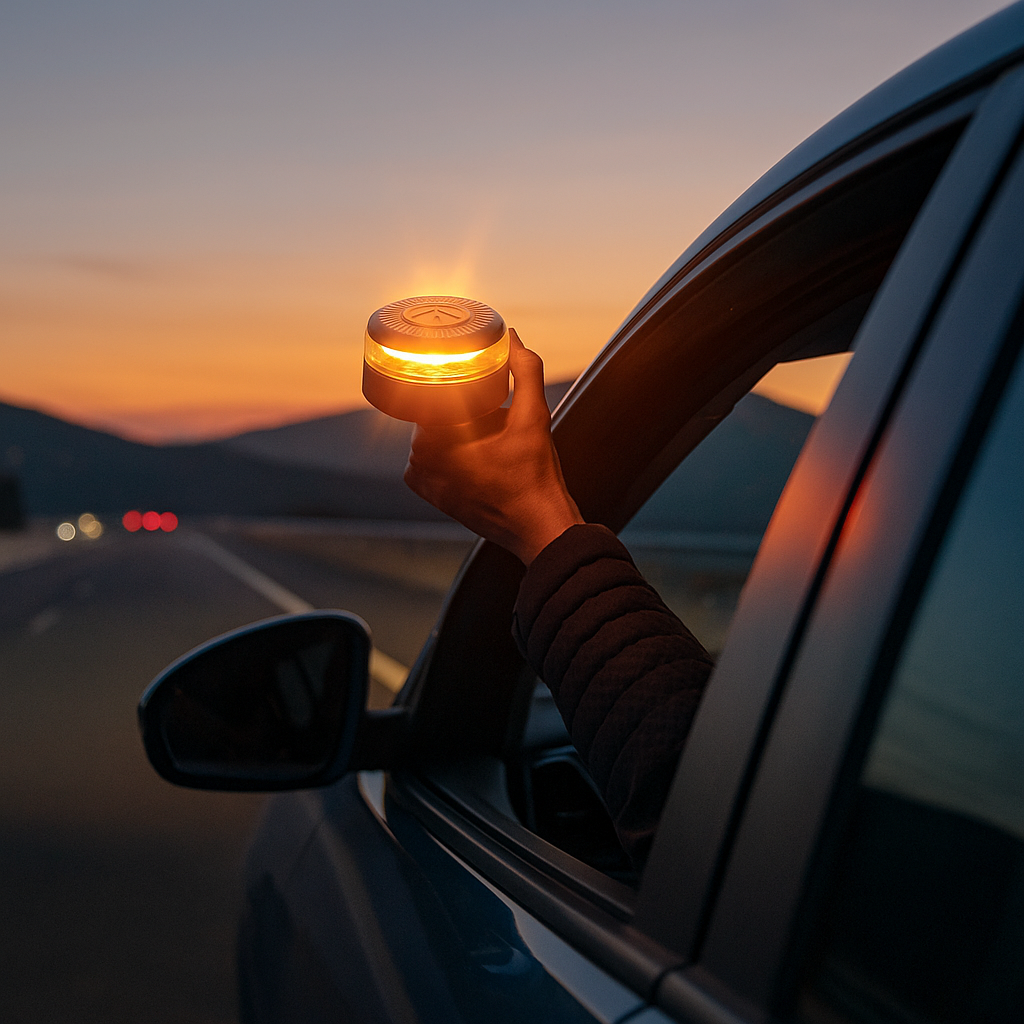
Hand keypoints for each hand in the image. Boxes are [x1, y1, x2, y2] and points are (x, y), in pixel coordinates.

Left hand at [404, 329, 583, 564]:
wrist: (536, 526)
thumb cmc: (534, 475)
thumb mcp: (534, 416)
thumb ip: (526, 370)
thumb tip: (512, 338)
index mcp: (434, 434)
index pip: (433, 390)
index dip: (453, 379)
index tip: (473, 375)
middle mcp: (417, 457)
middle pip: (433, 411)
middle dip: (455, 404)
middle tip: (486, 403)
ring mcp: (420, 478)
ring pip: (432, 434)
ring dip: (451, 427)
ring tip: (482, 426)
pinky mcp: (427, 493)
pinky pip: (430, 457)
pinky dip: (448, 450)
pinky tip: (472, 447)